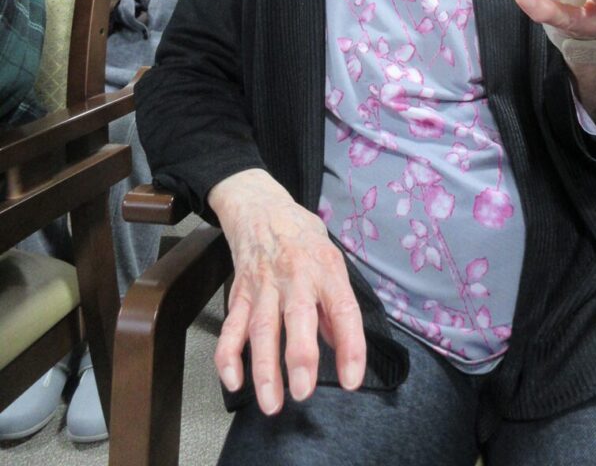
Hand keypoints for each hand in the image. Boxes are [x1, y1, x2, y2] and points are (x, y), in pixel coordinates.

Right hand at [209, 169, 365, 414]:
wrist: (260, 206)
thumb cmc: (302, 236)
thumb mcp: (332, 257)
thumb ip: (335, 302)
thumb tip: (342, 346)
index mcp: (325, 269)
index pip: (343, 309)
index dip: (350, 346)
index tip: (352, 380)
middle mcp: (295, 277)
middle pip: (297, 317)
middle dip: (299, 356)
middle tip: (303, 392)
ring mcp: (264, 285)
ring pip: (261, 328)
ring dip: (264, 368)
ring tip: (271, 403)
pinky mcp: (240, 293)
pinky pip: (231, 326)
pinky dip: (228, 355)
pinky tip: (232, 380)